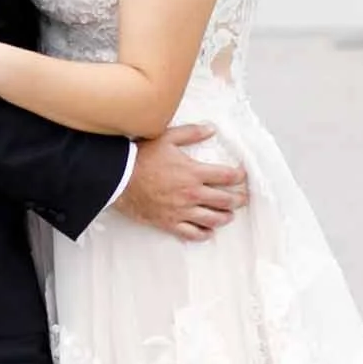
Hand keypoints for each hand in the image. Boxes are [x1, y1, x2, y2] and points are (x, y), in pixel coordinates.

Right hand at [119, 125, 247, 244]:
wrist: (119, 178)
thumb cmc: (141, 157)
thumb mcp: (167, 137)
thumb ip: (191, 133)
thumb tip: (211, 129)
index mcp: (193, 172)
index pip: (226, 176)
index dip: (239, 176)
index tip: (242, 175)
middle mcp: (191, 194)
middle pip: (225, 200)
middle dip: (238, 199)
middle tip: (243, 198)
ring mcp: (181, 211)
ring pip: (212, 219)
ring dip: (225, 217)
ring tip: (229, 215)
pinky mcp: (169, 222)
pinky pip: (192, 233)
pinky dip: (203, 234)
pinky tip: (208, 231)